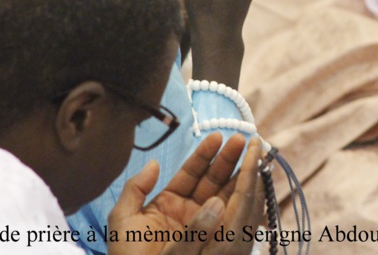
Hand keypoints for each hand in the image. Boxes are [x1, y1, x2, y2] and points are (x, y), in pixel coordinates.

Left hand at [107, 133, 265, 254]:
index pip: (191, 172)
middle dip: (228, 158)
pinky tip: (253, 185)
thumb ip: (135, 189)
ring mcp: (205, 225)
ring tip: (252, 155)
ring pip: (226, 194)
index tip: (218, 137)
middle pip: (213, 179)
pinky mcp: (217, 241)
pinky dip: (244, 201)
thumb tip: (155, 163)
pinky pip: (234, 218)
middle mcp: (190, 211)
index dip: (204, 154)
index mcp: (169, 202)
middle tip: (240, 139)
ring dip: (240, 174)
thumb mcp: (124, 220)